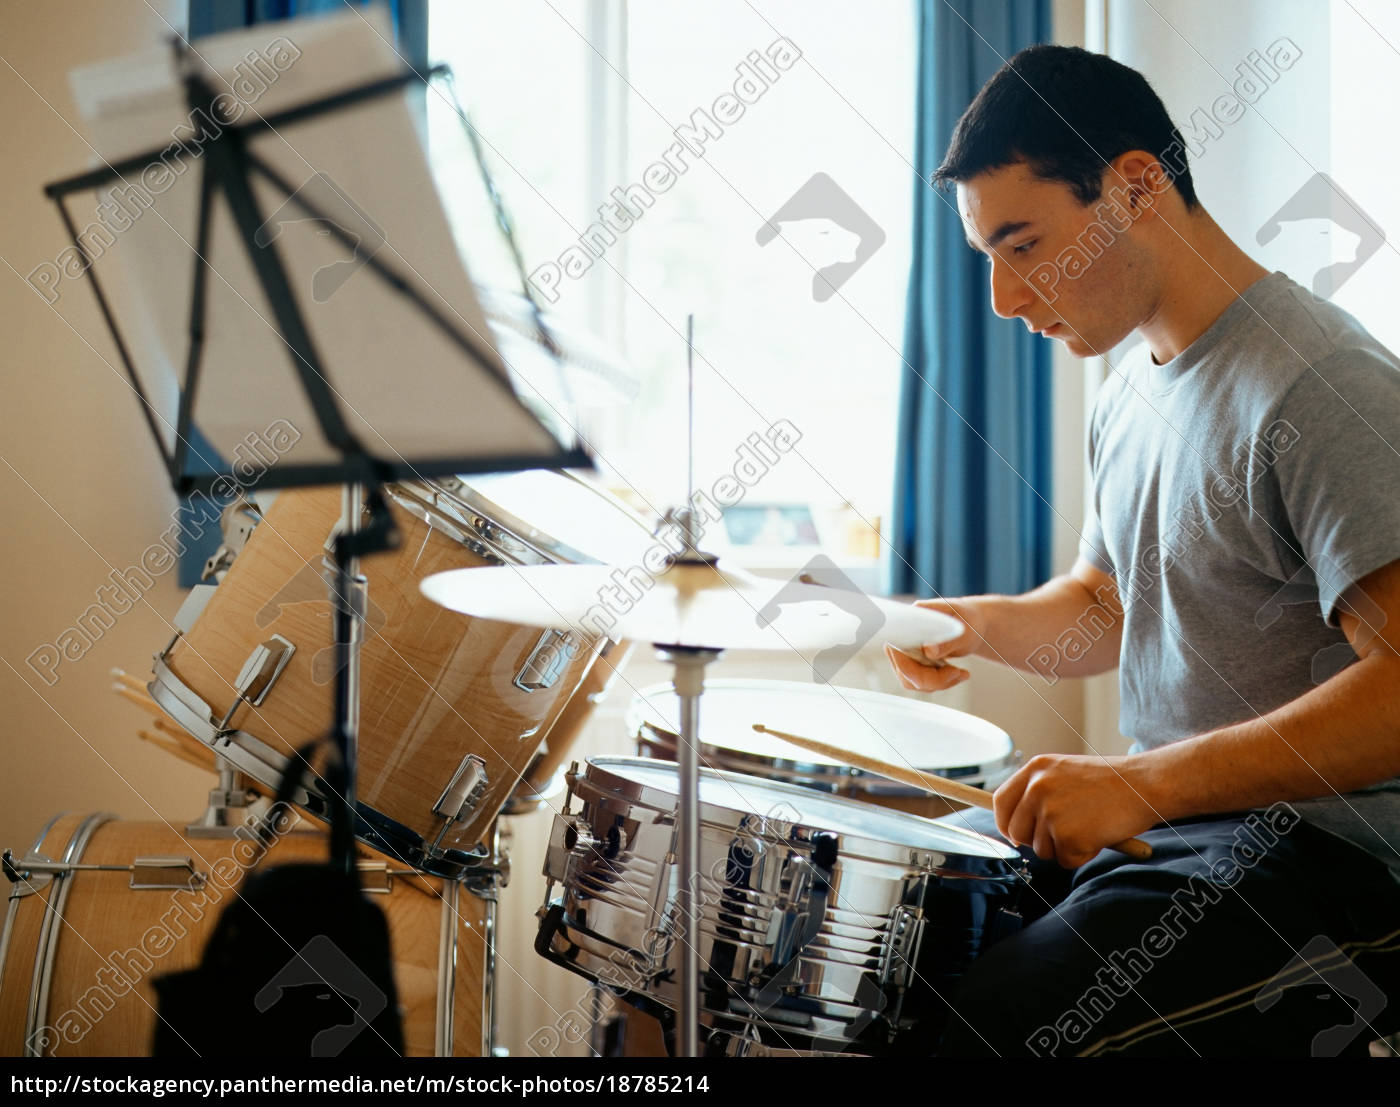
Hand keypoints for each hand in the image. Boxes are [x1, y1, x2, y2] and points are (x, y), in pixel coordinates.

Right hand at [885, 597, 988, 691]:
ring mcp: (905, 652)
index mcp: (910, 620)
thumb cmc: (968, 620)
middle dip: (933, 678)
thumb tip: (928, 651)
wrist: (971, 624)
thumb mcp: (964, 629)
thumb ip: (946, 641)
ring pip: (911, 680)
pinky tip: (956, 674)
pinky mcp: (913, 664)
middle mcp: (902, 637)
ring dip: (938, 683)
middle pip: (904, 669)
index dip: (907, 664)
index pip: (896, 647)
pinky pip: (919, 682)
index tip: (937, 666)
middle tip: (958, 672)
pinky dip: (939, 683)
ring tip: (960, 673)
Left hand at [993, 753, 1160, 867]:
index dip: (1006, 822)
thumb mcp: (1065, 773)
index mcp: (1035, 769)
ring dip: (1064, 847)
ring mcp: (1052, 813)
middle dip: (1035, 841)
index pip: (1001, 802)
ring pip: (1041, 849)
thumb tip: (1014, 825)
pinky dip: (1082, 855)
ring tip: (1089, 826)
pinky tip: (1099, 835)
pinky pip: (1066, 860)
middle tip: (1063, 834)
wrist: (1145, 785)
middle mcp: (1038, 789)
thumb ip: (1038, 791)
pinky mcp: (1069, 836)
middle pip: (1016, 831)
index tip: (1015, 834)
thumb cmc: (1110, 782)